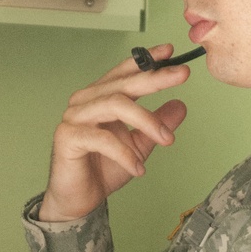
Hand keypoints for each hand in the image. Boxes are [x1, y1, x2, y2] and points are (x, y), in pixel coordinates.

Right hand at [39, 45, 188, 222]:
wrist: (78, 200)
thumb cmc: (103, 168)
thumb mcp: (139, 144)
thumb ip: (156, 124)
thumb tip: (181, 105)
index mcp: (100, 97)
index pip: (124, 72)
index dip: (146, 59)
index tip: (170, 52)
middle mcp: (85, 101)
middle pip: (123, 84)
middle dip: (155, 78)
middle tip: (182, 75)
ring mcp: (74, 117)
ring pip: (115, 105)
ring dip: (146, 121)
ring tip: (167, 139)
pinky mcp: (68, 137)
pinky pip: (103, 138)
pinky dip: (125, 153)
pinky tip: (138, 168)